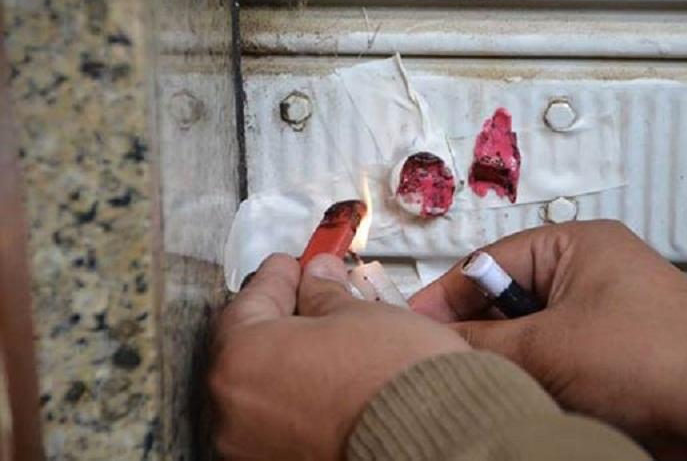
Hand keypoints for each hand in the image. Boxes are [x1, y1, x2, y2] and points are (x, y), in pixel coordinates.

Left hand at [209, 253, 468, 459]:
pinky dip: (297, 396)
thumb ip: (324, 295)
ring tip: (327, 340)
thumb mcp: (358, 316)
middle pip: (250, 349)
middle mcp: (233, 409)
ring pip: (264, 388)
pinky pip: (279, 420)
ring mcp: (252, 445)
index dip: (276, 278)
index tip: (291, 265)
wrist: (431, 440)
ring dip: (290, 359)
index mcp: (241, 359)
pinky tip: (329, 380)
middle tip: (310, 294)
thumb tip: (317, 279)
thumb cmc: (392, 381)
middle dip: (282, 318)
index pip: (247, 303)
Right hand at [410, 220, 686, 459]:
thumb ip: (480, 340)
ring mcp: (596, 311)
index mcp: (572, 244)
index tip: (413, 323)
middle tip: (445, 358)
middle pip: (504, 298)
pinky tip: (522, 390)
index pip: (487, 263)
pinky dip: (533, 373)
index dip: (446, 295)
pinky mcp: (605, 349)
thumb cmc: (649, 355)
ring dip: (507, 355)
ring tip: (489, 376)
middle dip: (476, 331)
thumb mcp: (546, 346)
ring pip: (525, 331)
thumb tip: (431, 339)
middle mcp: (583, 271)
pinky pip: (551, 354)